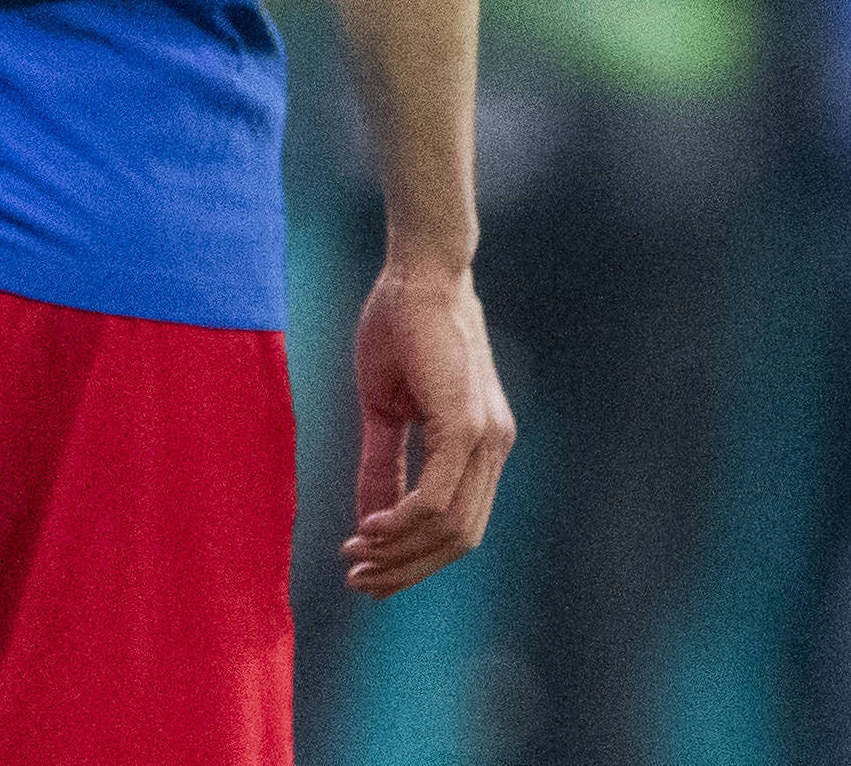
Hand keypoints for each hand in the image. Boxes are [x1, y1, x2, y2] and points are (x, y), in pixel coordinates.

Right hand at [340, 255, 512, 595]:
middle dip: (407, 570)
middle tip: (358, 580)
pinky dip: (404, 522)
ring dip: (402, 554)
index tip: (368, 570)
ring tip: (356, 559)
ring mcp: (486, 437)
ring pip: (451, 527)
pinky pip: (439, 496)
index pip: (457, 524)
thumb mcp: (384, 406)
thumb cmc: (400, 325)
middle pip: (458, 539)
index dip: (415, 558)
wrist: (417, 270)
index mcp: (480, 444)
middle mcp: (494, 447)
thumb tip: (370, 518)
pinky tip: (369, 528)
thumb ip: (382, 463)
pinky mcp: (466, 424)